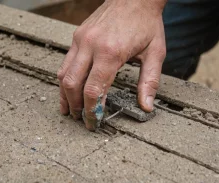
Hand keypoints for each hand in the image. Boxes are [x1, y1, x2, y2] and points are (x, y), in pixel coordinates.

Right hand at [57, 0, 166, 130]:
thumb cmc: (146, 23)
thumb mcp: (155, 52)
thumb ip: (150, 81)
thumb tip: (146, 107)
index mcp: (111, 52)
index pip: (93, 89)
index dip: (91, 110)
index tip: (93, 122)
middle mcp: (91, 45)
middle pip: (73, 84)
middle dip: (76, 106)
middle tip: (81, 120)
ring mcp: (81, 39)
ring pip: (63, 74)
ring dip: (65, 95)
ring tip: (69, 110)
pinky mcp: (77, 36)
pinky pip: (65, 62)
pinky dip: (65, 80)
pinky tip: (68, 90)